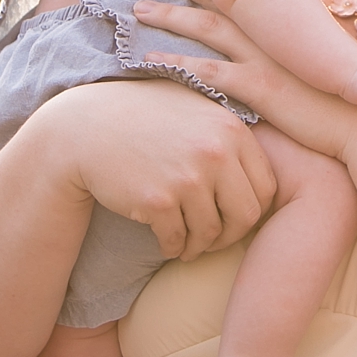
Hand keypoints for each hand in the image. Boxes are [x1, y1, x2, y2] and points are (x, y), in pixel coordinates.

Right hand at [23, 77, 278, 261]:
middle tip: (212, 239)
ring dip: (199, 246)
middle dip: (230, 235)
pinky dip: (173, 248)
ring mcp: (187, 177)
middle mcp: (215, 152)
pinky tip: (166, 242)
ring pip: (210, 233)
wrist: (85, 127)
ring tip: (187, 243)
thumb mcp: (196, 109)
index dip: (252, 210)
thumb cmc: (144, 117)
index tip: (232, 216)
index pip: (265, 187)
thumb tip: (271, 176)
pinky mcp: (158, 200)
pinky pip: (177, 240)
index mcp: (231, 130)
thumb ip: (231, 135)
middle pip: (246, 216)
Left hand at [134, 0, 356, 159]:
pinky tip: (149, 59)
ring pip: (207, 26)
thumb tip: (274, 48)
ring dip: (169, 14)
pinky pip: (210, 72)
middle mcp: (271, 33)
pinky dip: (178, 63)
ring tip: (136, 7)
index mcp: (282, 24)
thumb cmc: (345, 100)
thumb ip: (289, 53)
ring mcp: (265, 57)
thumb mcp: (314, 65)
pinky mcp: (261, 87)